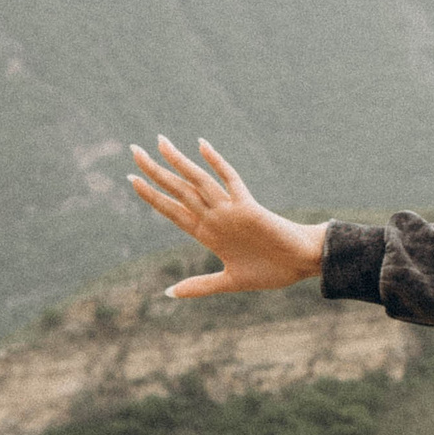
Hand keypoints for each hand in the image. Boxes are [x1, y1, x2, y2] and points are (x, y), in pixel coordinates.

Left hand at [128, 136, 326, 297]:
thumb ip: (200, 285)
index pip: (172, 210)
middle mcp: (215, 217)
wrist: (302, 263)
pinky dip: (217, 162)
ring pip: (198, 181)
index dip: (151, 196)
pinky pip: (230, 180)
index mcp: (207, 233)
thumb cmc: (272, 271)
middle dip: (154, 171)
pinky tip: (201, 145)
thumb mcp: (230, 282)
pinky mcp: (249, 207)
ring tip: (158, 142)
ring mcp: (230, 210)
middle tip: (133, 150)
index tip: (131, 180)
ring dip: (178, 162)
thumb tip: (168, 293)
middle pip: (178, 190)